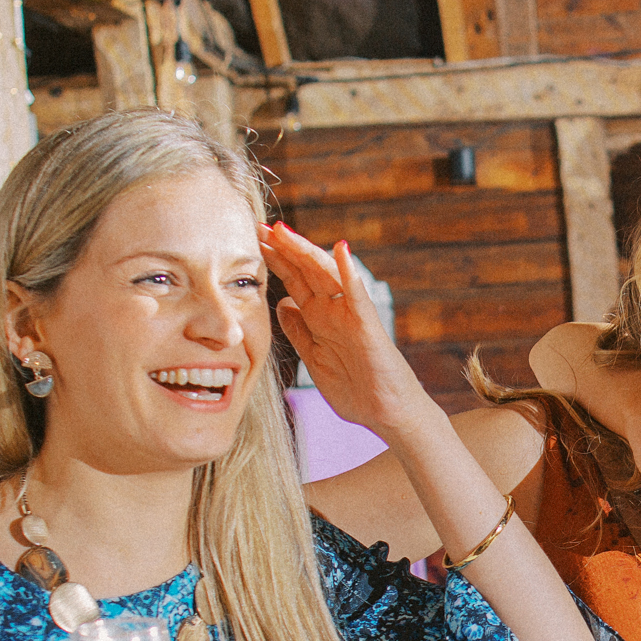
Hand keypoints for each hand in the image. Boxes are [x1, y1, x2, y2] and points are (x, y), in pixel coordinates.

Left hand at [259, 224, 430, 438]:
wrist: (386, 414)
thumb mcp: (314, 358)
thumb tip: (282, 304)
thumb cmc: (356, 389)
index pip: (294, 281)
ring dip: (306, 252)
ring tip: (285, 233)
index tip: (253, 241)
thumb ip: (299, 331)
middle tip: (261, 226)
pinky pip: (358, 297)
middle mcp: (334, 311)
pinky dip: (349, 273)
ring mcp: (351, 316)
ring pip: (326, 276)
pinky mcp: (368, 327)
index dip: (275, 261)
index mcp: (320, 319)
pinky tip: (340, 251)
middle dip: (283, 249)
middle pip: (306, 272)